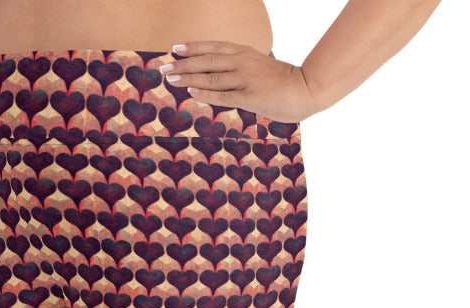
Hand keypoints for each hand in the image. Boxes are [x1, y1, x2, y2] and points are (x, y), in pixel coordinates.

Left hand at [159, 40, 317, 122]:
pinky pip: (222, 95)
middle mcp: (242, 62)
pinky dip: (205, 94)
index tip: (174, 48)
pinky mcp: (249, 98)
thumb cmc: (283, 81)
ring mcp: (245, 80)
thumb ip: (241, 69)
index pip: (212, 47)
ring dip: (187, 78)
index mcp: (244, 53)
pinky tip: (190, 93)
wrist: (306, 89)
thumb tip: (222, 78)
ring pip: (210, 77)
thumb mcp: (259, 68)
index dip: (192, 47)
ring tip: (169, 79)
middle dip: (182, 64)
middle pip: (206, 61)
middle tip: (163, 68)